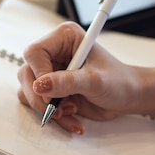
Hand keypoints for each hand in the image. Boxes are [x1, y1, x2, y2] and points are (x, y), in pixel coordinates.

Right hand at [17, 21, 140, 133]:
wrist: (128, 97)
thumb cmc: (119, 81)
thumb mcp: (95, 81)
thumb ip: (68, 82)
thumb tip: (40, 85)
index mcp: (64, 38)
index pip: (34, 52)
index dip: (39, 74)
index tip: (51, 93)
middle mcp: (54, 52)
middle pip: (26, 73)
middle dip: (40, 97)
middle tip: (57, 109)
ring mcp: (51, 71)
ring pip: (28, 90)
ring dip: (47, 108)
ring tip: (70, 110)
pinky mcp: (51, 89)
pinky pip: (38, 103)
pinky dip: (53, 115)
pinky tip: (71, 116)